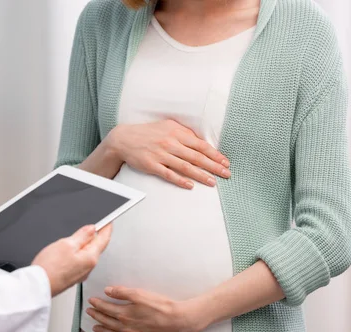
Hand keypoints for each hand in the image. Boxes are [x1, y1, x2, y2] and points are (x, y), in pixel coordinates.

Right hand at [33, 225, 111, 296]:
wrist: (38, 286)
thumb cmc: (50, 268)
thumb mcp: (66, 244)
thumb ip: (81, 235)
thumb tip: (91, 229)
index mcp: (90, 258)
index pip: (104, 240)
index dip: (106, 228)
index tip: (109, 222)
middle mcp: (88, 268)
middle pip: (96, 247)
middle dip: (96, 236)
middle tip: (95, 226)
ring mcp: (81, 273)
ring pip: (87, 254)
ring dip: (85, 245)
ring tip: (77, 237)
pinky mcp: (72, 277)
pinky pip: (80, 261)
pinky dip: (79, 253)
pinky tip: (70, 251)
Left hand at [87, 286, 198, 331]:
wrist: (178, 320)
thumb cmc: (161, 305)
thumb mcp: (140, 294)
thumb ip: (122, 293)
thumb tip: (107, 291)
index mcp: (125, 314)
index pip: (106, 309)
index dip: (97, 304)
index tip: (91, 300)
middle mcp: (126, 328)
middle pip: (107, 322)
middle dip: (97, 316)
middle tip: (89, 312)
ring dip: (103, 331)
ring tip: (95, 328)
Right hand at [106, 120, 230, 188]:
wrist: (124, 139)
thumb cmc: (149, 132)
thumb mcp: (168, 126)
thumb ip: (184, 133)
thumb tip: (202, 142)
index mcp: (176, 132)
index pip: (200, 145)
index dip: (214, 154)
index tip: (225, 162)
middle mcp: (170, 143)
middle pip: (196, 157)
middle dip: (213, 166)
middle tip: (226, 174)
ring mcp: (161, 155)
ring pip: (185, 167)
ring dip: (201, 175)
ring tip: (213, 183)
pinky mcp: (152, 165)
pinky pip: (168, 174)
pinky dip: (180, 180)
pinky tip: (190, 186)